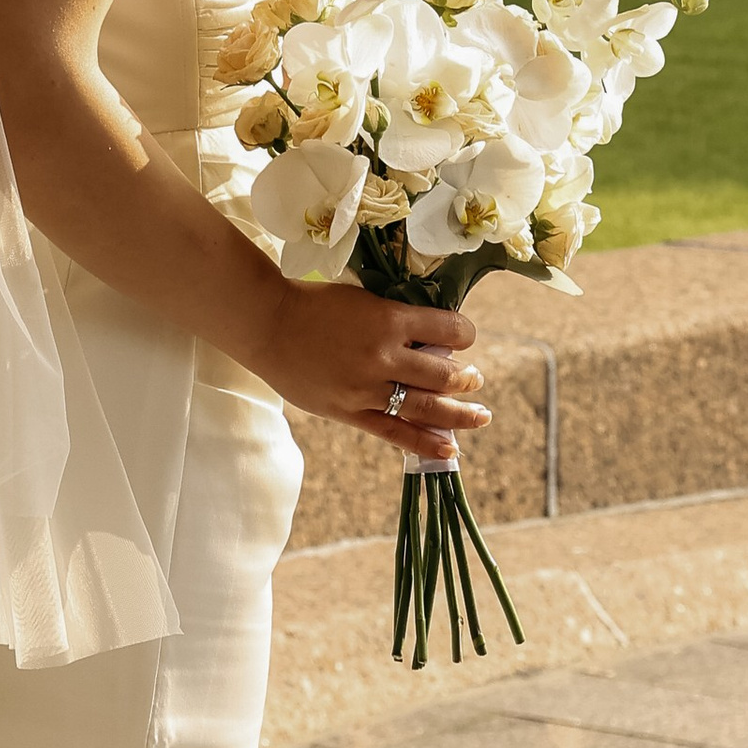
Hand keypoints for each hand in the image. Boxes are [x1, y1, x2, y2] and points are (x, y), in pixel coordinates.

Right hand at [245, 282, 488, 462]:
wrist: (268, 323)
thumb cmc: (314, 303)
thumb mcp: (363, 298)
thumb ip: (394, 319)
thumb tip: (429, 337)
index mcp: (389, 319)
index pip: (447, 328)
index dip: (465, 333)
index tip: (468, 337)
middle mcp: (384, 355)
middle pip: (442, 374)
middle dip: (465, 379)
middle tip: (475, 380)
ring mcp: (366, 387)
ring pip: (425, 407)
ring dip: (457, 413)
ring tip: (479, 416)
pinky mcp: (349, 411)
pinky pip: (393, 432)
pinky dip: (424, 442)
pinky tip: (449, 449)